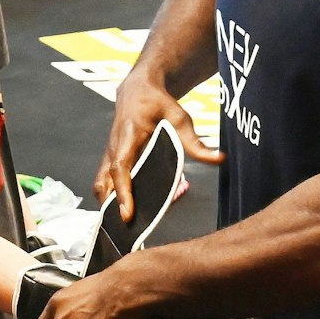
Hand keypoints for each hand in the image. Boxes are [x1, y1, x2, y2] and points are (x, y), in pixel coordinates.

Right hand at [98, 73, 221, 221]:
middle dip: (112, 206)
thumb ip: (195, 142)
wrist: (137, 90)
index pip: (121, 168)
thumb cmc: (158, 103)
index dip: (123, 192)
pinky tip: (128, 210)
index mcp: (128, 136)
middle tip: (127, 228)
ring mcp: (108, 154)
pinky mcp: (109, 159)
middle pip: (104, 183)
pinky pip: (104, 182)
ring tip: (128, 224)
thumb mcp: (180, 118)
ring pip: (100, 185)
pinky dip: (112, 197)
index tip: (127, 214)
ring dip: (110, 204)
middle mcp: (113, 148)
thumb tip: (219, 159)